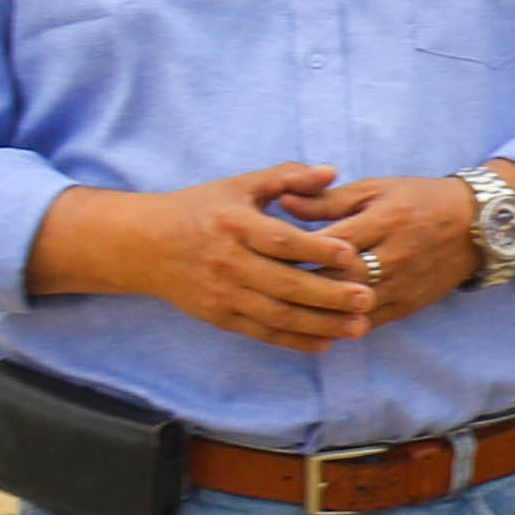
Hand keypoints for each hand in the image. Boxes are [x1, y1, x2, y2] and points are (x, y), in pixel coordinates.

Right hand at [32, 167, 381, 347]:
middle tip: (367, 298)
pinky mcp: (220, 316)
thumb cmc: (202, 209)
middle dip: (329, 294)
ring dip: (320, 324)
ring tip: (358, 327)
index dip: (317, 249)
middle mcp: (228, 262)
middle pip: (284, 284)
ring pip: (277, 314)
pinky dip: (294, 341)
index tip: (352, 255)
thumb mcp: (240, 185)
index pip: (281, 241)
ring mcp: (223, 294)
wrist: (146, 245)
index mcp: (234, 225)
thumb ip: (286, 178)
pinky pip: (262, 332)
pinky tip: (325, 342)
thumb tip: (331, 172)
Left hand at [276, 169, 486, 329]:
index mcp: (385, 221)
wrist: (475, 225)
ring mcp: (403, 285)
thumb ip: (328, 200)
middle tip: (263, 285)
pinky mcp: (408, 305)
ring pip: (352, 305)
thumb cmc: (419, 199)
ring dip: (315, 310)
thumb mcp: (376, 189)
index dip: (295, 251)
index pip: (331, 243)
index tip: (263, 253)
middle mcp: (394, 256)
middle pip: (339, 277)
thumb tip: (282, 203)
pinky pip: (369, 322)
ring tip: (280, 308)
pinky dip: (339, 326)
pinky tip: (313, 326)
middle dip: (299, 283)